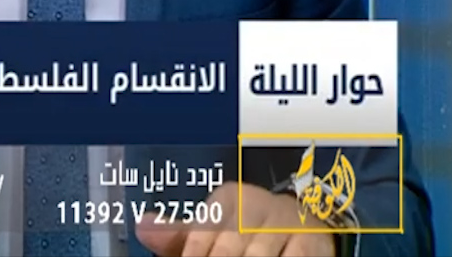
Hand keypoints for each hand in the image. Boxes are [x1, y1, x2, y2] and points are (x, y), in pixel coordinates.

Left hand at [135, 182, 336, 255]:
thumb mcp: (217, 228)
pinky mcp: (310, 240)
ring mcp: (283, 223)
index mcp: (226, 199)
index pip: (198, 237)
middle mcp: (253, 205)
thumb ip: (180, 236)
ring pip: (256, 256)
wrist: (310, 218)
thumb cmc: (251, 229)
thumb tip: (141, 227)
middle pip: (226, 249)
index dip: (190, 255)